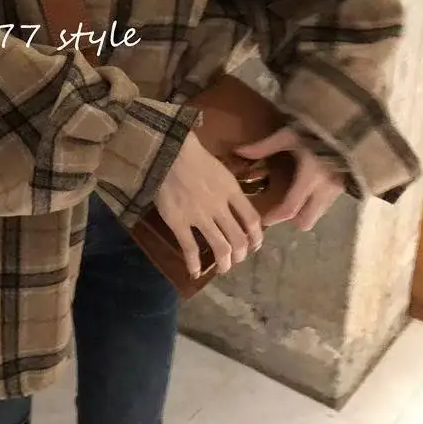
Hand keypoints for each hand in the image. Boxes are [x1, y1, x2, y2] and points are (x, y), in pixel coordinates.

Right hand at [155, 132, 262, 278]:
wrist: (166, 151)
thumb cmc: (192, 154)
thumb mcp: (219, 168)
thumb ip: (228, 187)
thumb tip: (235, 202)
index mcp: (231, 190)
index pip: (252, 220)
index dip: (256, 236)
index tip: (255, 244)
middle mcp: (219, 206)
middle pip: (238, 238)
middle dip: (240, 253)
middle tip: (237, 258)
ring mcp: (199, 216)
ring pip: (220, 247)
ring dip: (224, 262)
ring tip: (223, 268)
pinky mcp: (178, 222)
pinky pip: (189, 248)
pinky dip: (194, 264)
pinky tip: (196, 272)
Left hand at [236, 128, 344, 230]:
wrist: (353, 123)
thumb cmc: (318, 128)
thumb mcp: (289, 135)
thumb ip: (264, 146)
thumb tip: (238, 151)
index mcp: (310, 178)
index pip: (290, 209)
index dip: (274, 217)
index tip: (262, 219)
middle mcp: (326, 190)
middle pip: (306, 221)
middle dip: (291, 219)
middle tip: (277, 208)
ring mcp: (338, 190)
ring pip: (318, 214)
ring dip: (304, 210)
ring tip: (290, 196)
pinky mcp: (346, 186)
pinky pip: (327, 204)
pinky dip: (315, 202)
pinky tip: (307, 187)